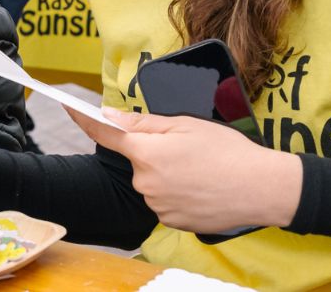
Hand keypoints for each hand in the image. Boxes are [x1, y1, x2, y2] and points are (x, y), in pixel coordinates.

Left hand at [68, 107, 303, 233]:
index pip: (105, 133)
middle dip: (154, 152)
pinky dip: (177, 192)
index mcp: (146, 153)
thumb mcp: (186, 125)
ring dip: (167, 174)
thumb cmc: (227, 151)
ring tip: (200, 170)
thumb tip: (111, 115)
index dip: (84, 119)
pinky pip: (164, 201)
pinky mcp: (170, 221)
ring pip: (151, 182)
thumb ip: (144, 122)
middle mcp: (145, 182)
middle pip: (137, 160)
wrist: (261, 189)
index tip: (69, 107)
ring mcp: (157, 205)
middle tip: (187, 148)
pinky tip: (200, 187)